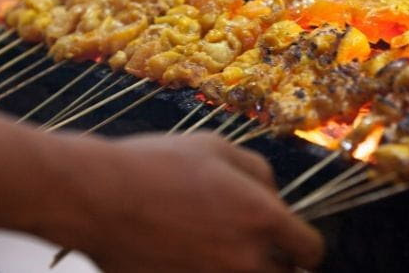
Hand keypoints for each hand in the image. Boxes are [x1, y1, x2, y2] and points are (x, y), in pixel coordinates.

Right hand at [50, 133, 323, 272]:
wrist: (99, 197)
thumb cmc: (157, 164)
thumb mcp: (216, 147)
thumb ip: (258, 172)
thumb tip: (273, 196)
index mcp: (262, 217)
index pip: (309, 251)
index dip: (303, 247)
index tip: (292, 246)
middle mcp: (245, 259)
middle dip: (275, 264)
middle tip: (252, 248)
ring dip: (241, 269)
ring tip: (217, 249)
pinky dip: (206, 272)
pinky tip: (189, 257)